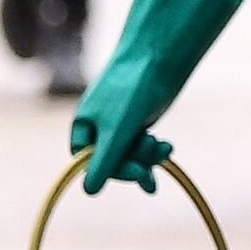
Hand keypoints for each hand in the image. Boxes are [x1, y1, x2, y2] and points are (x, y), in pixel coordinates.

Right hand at [72, 0, 241, 190]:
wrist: (157, 57)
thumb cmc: (130, 91)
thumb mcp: (116, 132)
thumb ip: (104, 162)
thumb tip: (89, 192)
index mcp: (83, 127)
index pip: (88, 164)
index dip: (111, 171)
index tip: (136, 170)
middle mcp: (98, 127)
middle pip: (112, 162)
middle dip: (134, 162)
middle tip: (154, 156)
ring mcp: (118, 125)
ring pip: (130, 156)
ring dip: (147, 157)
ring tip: (164, 147)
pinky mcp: (137, 122)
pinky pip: (141, 148)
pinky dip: (154, 153)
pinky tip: (167, 151)